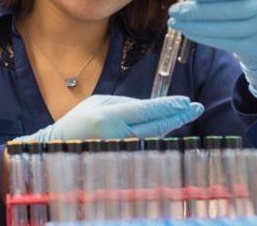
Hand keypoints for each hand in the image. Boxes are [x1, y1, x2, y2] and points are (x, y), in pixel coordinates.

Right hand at [19, 95, 203, 142]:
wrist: (59, 148)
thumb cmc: (78, 122)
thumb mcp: (99, 103)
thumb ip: (126, 103)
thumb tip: (153, 107)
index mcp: (109, 117)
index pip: (147, 110)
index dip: (169, 106)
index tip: (186, 101)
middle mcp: (118, 134)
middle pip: (156, 125)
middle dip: (179, 116)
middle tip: (196, 107)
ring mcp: (121, 148)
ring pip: (155, 136)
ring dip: (172, 124)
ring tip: (187, 112)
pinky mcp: (124, 156)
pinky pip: (147, 144)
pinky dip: (159, 133)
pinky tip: (170, 124)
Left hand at [168, 0, 256, 99]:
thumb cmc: (244, 11)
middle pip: (228, 9)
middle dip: (196, 10)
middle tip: (174, 10)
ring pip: (224, 28)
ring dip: (195, 25)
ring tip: (175, 22)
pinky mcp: (255, 48)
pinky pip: (224, 42)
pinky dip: (202, 37)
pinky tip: (188, 32)